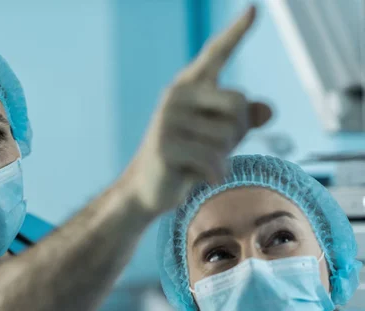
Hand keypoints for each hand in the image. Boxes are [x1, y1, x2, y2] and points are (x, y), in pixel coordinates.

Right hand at [127, 5, 271, 216]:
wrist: (146, 189)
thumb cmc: (186, 159)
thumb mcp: (219, 137)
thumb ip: (243, 119)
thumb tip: (267, 110)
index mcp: (189, 86)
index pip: (216, 54)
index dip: (236, 33)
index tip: (253, 9)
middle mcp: (177, 95)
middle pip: (238, 103)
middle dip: (237, 132)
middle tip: (216, 150)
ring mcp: (168, 119)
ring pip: (227, 135)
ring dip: (223, 158)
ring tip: (199, 164)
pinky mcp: (165, 145)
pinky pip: (212, 159)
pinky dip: (214, 175)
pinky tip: (199, 179)